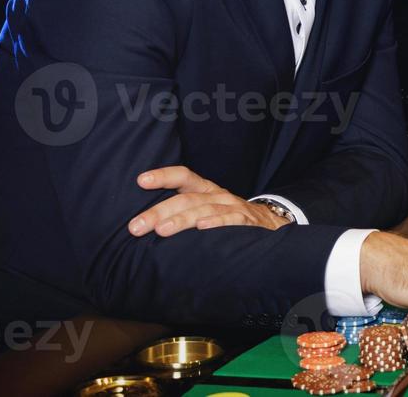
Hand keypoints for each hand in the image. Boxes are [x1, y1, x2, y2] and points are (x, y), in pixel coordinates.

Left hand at [128, 166, 290, 237]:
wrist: (271, 224)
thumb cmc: (228, 217)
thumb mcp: (207, 208)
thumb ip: (182, 211)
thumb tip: (144, 222)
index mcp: (206, 190)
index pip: (184, 176)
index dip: (163, 176)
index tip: (140, 181)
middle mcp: (217, 195)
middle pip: (186, 198)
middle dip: (159, 211)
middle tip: (136, 226)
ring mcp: (233, 207)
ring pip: (204, 210)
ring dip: (182, 219)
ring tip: (161, 230)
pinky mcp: (246, 221)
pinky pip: (231, 220)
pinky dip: (217, 223)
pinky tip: (202, 228)